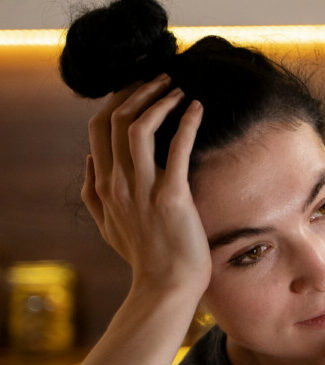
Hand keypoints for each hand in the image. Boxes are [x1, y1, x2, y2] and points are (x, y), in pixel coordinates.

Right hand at [83, 74, 208, 297]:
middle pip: (115, 120)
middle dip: (137, 91)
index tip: (137, 88)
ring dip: (158, 101)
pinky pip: (176, 149)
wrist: (166, 286)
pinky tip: (197, 108)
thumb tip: (88, 162)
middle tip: (160, 78)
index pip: (99, 129)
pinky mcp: (172, 197)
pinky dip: (186, 123)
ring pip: (137, 128)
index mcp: (104, 185)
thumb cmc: (144, 258)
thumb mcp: (106, 226)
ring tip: (177, 88)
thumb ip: (92, 193)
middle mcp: (118, 183)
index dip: (117, 101)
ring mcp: (143, 189)